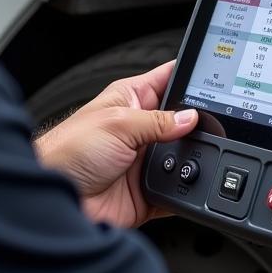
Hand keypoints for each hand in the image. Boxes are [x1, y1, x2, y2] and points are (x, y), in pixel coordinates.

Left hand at [34, 62, 198, 227]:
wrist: (56, 197)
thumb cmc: (69, 150)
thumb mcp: (118, 123)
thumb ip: (158, 121)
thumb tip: (190, 117)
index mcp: (131, 99)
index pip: (167, 79)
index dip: (189, 76)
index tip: (214, 75)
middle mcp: (140, 128)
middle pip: (182, 121)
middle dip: (197, 124)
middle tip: (214, 125)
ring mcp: (145, 160)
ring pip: (184, 156)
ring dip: (192, 158)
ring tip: (199, 157)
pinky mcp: (147, 190)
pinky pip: (177, 189)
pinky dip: (186, 189)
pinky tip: (191, 185)